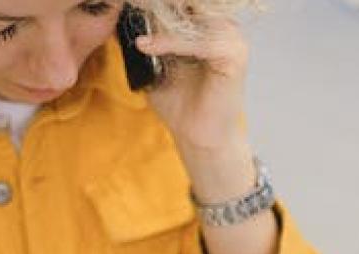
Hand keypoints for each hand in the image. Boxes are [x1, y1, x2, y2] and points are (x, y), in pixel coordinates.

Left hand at [135, 13, 249, 151]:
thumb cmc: (178, 101)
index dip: (155, 4)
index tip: (129, 5)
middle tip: (130, 8)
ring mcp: (232, 38)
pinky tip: (147, 46)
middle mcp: (223, 25)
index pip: (181, 4)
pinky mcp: (234, 55)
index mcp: (208, 24)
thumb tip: (124, 16)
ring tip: (134, 29)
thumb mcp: (155, 62)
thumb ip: (148, 37)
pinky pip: (200, 41)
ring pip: (193, 19)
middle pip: (190, 5)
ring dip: (160, 22)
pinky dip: (171, 42)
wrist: (196, 135)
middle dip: (158, 7)